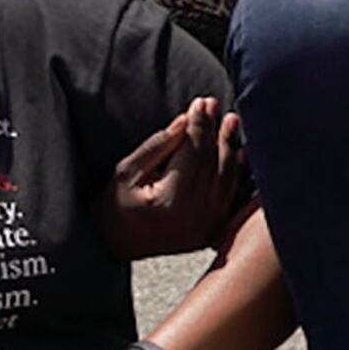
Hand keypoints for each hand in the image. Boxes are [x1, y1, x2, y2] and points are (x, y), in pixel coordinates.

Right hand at [104, 98, 242, 258]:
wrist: (113, 247)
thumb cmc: (114, 208)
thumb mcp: (125, 172)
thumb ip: (158, 146)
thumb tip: (186, 119)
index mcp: (171, 202)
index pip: (193, 153)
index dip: (199, 124)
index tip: (200, 102)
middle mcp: (196, 217)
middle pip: (213, 162)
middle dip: (214, 130)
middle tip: (213, 104)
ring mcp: (208, 226)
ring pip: (228, 177)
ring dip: (230, 146)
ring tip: (230, 121)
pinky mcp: (213, 231)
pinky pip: (230, 193)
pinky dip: (235, 169)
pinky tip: (235, 148)